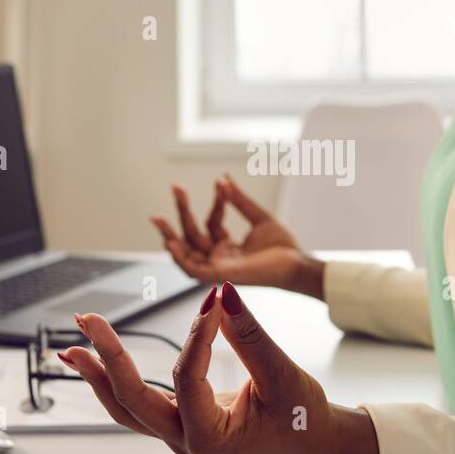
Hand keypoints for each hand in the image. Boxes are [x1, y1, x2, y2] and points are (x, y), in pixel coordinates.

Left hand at [59, 283, 388, 453]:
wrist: (311, 441)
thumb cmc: (301, 416)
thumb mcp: (281, 373)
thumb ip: (249, 334)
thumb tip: (224, 295)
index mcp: (211, 438)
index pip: (186, 379)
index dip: (196, 336)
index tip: (212, 301)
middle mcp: (186, 440)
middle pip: (131, 400)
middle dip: (107, 358)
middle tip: (88, 321)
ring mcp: (178, 433)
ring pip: (125, 406)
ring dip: (97, 374)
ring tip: (72, 346)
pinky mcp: (179, 420)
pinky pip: (136, 402)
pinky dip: (113, 379)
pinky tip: (94, 359)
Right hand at [150, 176, 324, 298]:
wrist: (297, 263)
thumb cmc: (283, 247)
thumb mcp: (259, 217)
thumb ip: (240, 200)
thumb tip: (224, 179)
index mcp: (228, 246)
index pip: (212, 223)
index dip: (215, 203)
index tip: (221, 184)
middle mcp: (220, 257)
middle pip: (192, 236)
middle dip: (182, 212)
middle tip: (175, 187)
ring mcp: (219, 266)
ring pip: (186, 254)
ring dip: (170, 237)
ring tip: (157, 218)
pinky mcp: (220, 275)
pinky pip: (194, 270)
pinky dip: (181, 258)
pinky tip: (171, 243)